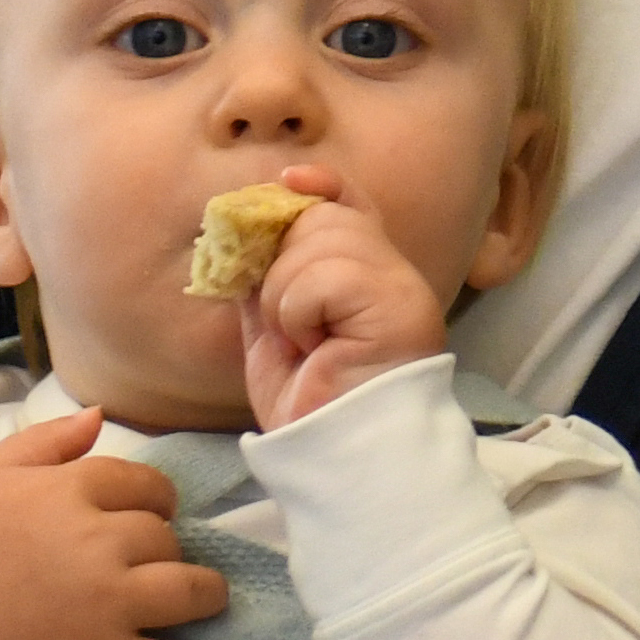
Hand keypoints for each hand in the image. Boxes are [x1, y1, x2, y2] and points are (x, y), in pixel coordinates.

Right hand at [0, 413, 258, 639]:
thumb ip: (45, 442)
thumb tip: (100, 415)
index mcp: (71, 493)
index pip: (144, 484)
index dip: (147, 500)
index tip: (139, 514)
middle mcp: (99, 545)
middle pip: (166, 535)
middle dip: (163, 546)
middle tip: (142, 563)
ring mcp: (109, 609)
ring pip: (192, 588)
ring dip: (204, 591)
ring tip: (201, 597)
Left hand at [236, 185, 449, 427]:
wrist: (338, 459)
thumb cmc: (310, 408)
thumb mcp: (272, 335)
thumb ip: (265, 284)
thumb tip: (240, 237)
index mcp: (367, 278)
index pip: (351, 204)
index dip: (320, 185)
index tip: (288, 180)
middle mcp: (392, 272)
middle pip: (324, 215)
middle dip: (282, 262)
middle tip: (286, 323)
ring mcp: (398, 285)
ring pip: (318, 237)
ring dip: (285, 293)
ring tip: (300, 340)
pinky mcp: (396, 302)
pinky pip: (323, 274)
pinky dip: (299, 309)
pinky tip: (312, 344)